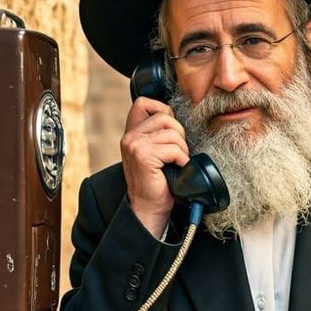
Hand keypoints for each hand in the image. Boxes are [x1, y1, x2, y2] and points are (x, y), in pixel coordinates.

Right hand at [120, 93, 187, 238]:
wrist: (149, 208)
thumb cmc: (156, 181)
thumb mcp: (153, 150)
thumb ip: (156, 132)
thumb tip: (174, 114)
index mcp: (130, 133)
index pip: (144, 103)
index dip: (163, 111)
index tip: (169, 132)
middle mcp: (129, 137)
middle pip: (165, 116)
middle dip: (178, 133)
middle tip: (177, 153)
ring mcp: (135, 146)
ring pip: (172, 132)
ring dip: (181, 148)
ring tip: (177, 162)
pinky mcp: (143, 156)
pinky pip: (173, 148)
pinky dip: (181, 159)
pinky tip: (177, 168)